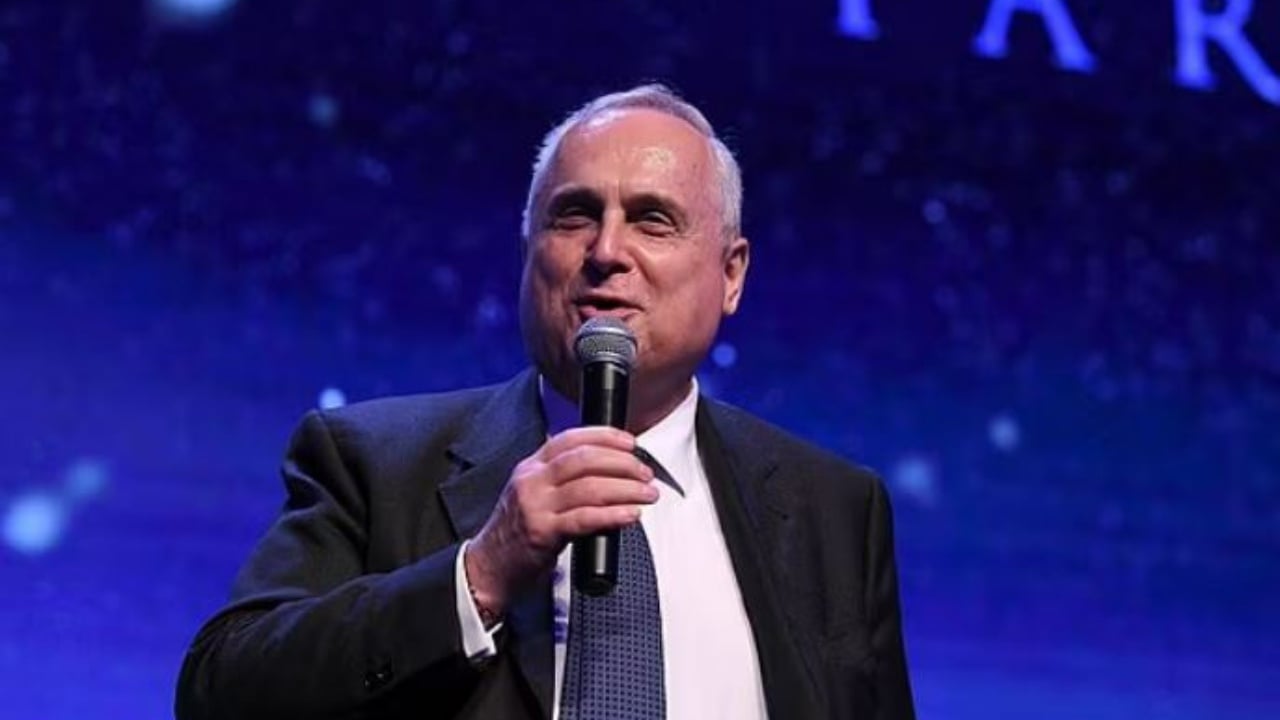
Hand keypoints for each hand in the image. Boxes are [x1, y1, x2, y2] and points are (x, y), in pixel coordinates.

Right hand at [464, 426, 656, 616]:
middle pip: (584, 459)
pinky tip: (630, 515)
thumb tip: (607, 467)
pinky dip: (613, 514)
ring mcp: (536, 506)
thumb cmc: (517, 530)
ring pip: (589, 487)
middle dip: (622, 463)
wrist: (489, 566)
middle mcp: (532, 480)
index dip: (605, 436)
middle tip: (645, 473)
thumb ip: (561, 477)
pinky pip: (585, 518)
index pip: (572, 438)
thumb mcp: (533, 492)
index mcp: (532, 466)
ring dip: (626, 489)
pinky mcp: (542, 533)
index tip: (631, 443)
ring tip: (646, 494)